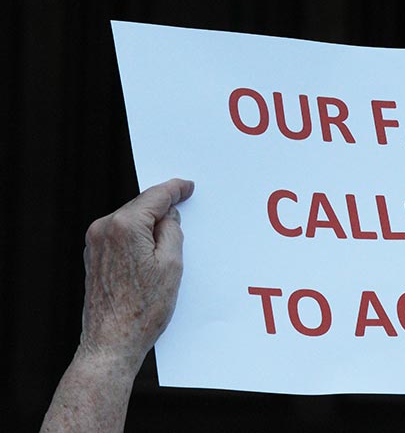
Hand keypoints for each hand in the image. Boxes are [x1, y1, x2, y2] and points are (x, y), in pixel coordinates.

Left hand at [79, 178, 194, 367]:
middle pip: (140, 207)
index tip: (186, 186)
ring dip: (150, 225)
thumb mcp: (171, 265)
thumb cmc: (142, 309)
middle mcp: (104, 230)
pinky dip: (138, 237)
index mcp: (124, 226)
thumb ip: (172, 232)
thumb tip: (168, 217)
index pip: (154, 197)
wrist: (111, 341)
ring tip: (170, 239)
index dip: (174, 189)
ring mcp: (95, 244)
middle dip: (162, 208)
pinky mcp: (94, 258)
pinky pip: (121, 237)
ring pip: (130, 222)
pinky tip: (151, 251)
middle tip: (184, 208)